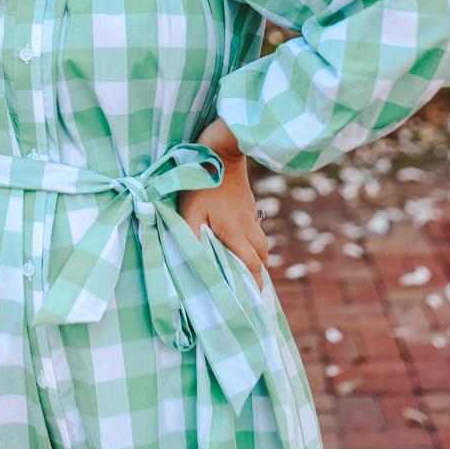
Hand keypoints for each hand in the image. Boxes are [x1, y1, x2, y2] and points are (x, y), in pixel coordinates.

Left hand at [179, 116, 268, 288]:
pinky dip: (251, 239)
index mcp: (234, 232)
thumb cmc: (202, 179)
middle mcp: (246, 225)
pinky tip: (239, 238)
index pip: (250, 265)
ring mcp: (248, 211)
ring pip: (260, 240)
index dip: (255, 284)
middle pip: (261, 255)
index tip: (257, 301)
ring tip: (248, 267)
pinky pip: (254, 226)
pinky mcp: (246, 201)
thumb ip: (187, 234)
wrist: (222, 147)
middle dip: (260, 273)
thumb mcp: (188, 209)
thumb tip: (188, 259)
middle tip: (254, 287)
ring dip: (257, 256)